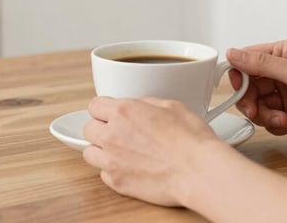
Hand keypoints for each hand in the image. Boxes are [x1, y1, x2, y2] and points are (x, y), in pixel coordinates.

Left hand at [82, 97, 220, 205]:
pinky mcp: (118, 183)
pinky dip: (112, 169)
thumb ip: (146, 104)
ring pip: (89, 152)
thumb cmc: (190, 138)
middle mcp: (112, 135)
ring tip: (119, 149)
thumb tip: (139, 107)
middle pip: (88, 128)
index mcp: (123, 112)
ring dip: (100, 149)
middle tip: (116, 130)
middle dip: (100, 127)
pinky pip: (103, 173)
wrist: (197, 170)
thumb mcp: (171, 106)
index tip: (110, 112)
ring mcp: (112, 161)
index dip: (104, 108)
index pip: (94, 106)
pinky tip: (128, 166)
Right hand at [227, 40, 286, 142]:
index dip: (238, 76)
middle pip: (250, 87)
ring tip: (285, 118)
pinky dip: (281, 125)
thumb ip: (260, 64)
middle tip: (256, 111)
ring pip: (259, 107)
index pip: (247, 60)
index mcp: (283, 53)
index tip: (238, 90)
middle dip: (252, 102)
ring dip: (268, 116)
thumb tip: (233, 53)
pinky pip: (272, 121)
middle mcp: (283, 72)